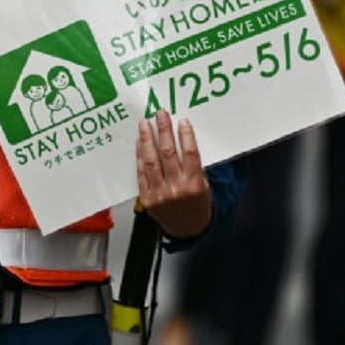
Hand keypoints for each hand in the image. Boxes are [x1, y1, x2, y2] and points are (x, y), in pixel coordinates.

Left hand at [136, 109, 212, 238]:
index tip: (182, 121)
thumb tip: (183, 137)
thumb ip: (195, 165)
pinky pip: (141, 173)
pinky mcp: (147, 199)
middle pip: (168, 153)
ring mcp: (159, 195)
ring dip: (147, 139)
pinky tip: (140, 143)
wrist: (187, 229)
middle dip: (163, 131)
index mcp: (194, 185)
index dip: (186, 136)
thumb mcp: (204, 185)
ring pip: (151, 161)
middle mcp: (176, 189)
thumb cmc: (197, 204)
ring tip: (145, 124)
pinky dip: (140, 156)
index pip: (190, 154)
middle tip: (160, 114)